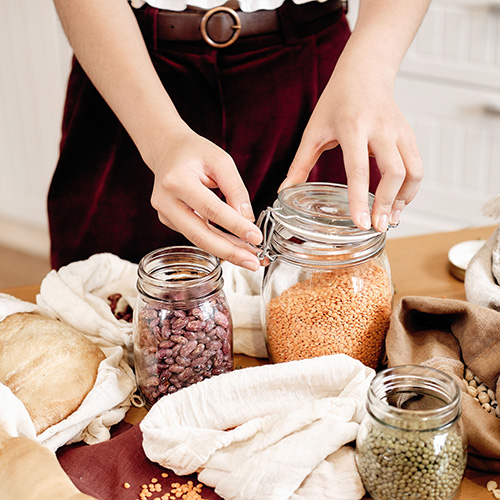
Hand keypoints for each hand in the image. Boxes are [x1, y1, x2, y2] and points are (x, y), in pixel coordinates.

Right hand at [149, 128, 262, 270]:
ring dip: (227, 251)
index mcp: (177, 181)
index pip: (212, 209)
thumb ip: (236, 189)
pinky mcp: (169, 221)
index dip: (235, 226)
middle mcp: (166, 201)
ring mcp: (165, 214)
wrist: (167, 150)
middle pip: (200, 235)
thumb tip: (248, 219)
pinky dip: (218, 242)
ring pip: (199, 240)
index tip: (256, 237)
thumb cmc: (194, 152)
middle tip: (254, 262)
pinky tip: (237, 247)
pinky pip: (197, 235)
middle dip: (230, 252)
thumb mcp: (221, 161)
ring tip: (251, 258)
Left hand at [279, 0, 428, 232]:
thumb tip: (284, 191)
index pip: (358, 169)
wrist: (364, 73)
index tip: (361, 223)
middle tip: (379, 227)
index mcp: (353, 128)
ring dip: (404, 199)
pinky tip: (398, 202)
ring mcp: (400, 131)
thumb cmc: (336, 102)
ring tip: (391, 218)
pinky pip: (417, 166)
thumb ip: (300, 163)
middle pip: (394, 172)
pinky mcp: (409, 135)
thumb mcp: (314, 131)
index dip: (360, 199)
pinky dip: (411, 188)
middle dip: (388, 204)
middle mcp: (381, 129)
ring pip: (413, 171)